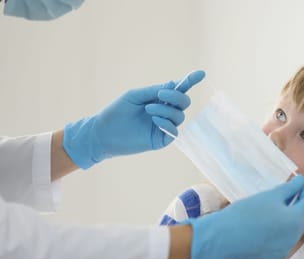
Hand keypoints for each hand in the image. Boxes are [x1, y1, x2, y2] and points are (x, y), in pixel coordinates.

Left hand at [62, 70, 204, 168]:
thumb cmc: (116, 112)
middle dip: (176, 96)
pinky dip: (167, 123)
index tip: (201, 73)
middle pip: (184, 103)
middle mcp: (164, 112)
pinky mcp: (161, 140)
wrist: (103, 133)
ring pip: (179, 116)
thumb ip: (154, 91)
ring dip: (166, 110)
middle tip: (160, 94)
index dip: (190, 81)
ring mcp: (163, 126)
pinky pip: (174, 131)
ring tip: (149, 110)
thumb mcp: (135, 96)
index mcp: (158, 99)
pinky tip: (155, 120)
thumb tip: (173, 84)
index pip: (178, 90)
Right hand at [184, 175, 303, 258]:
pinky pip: (283, 243)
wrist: (223, 237)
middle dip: (300, 205)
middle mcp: (294, 238)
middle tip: (289, 194)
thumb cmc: (246, 212)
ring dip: (290, 220)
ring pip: (294, 232)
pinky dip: (280, 233)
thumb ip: (289, 188)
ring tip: (276, 209)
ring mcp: (285, 250)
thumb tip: (301, 181)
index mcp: (295, 221)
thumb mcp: (269, 196)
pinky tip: (267, 226)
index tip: (298, 182)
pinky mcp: (274, 258)